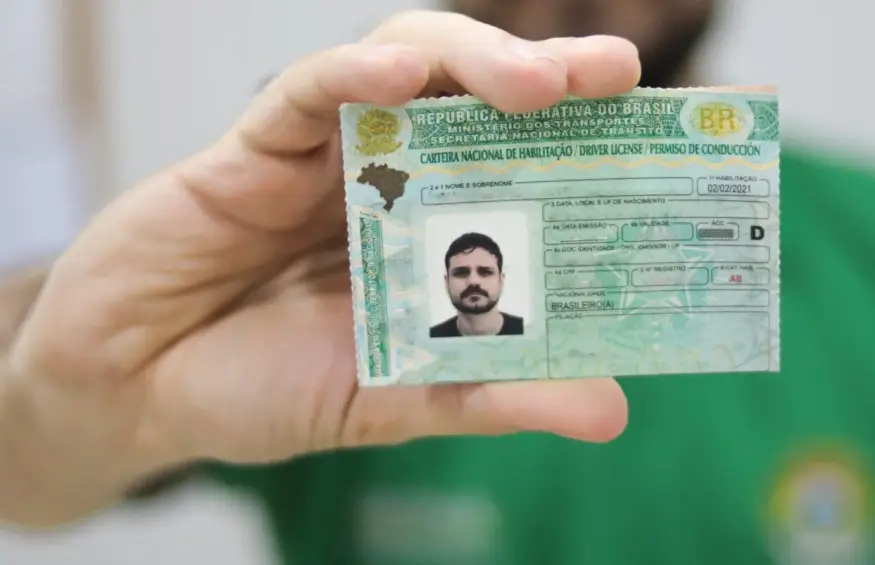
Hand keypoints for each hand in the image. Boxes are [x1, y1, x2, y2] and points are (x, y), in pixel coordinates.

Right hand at [5, 10, 637, 516]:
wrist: (138, 390)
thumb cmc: (270, 388)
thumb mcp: (399, 401)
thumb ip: (493, 396)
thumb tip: (611, 410)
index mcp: (441, 231)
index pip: (531, 164)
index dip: (594, 138)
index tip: (662, 129)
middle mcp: (398, 176)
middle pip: (484, 98)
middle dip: (552, 75)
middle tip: (615, 70)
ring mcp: (331, 151)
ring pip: (410, 65)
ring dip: (473, 59)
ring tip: (533, 82)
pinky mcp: (256, 143)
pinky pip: (307, 87)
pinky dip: (352, 73)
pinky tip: (395, 73)